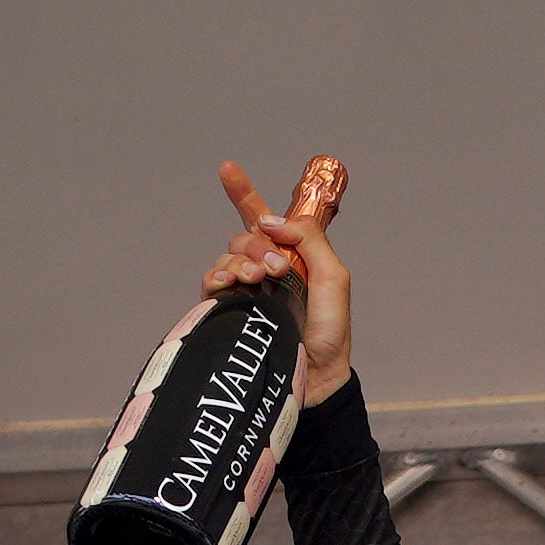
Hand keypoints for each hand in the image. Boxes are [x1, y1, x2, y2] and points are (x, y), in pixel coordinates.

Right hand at [206, 156, 353, 406]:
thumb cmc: (330, 332)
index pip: (262, 220)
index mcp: (289, 257)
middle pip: (244, 237)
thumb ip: (308, 239)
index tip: (227, 169)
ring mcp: (244, 291)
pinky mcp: (228, 312)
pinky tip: (235, 282)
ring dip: (242, 260)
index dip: (244, 193)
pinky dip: (220, 275)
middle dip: (256, 244)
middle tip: (277, 267)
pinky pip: (212, 281)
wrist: (316, 375)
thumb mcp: (333, 276)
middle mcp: (263, 270)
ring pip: (227, 256)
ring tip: (260, 278)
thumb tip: (267, 220)